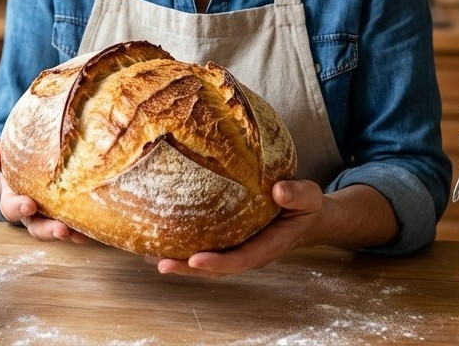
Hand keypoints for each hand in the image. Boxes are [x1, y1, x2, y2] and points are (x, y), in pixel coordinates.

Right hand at [0, 141, 88, 244]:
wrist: (33, 159)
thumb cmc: (16, 157)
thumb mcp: (2, 152)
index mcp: (13, 198)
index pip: (11, 208)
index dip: (19, 208)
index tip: (30, 204)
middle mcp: (33, 212)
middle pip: (37, 227)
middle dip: (48, 230)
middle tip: (61, 229)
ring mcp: (51, 215)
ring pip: (57, 230)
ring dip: (69, 233)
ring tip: (79, 234)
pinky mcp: (69, 214)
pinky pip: (76, 225)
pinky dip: (84, 229)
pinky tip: (93, 229)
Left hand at [150, 180, 324, 277]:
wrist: (304, 215)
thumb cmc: (304, 206)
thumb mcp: (308, 197)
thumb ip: (297, 194)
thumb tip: (278, 189)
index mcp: (267, 246)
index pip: (240, 259)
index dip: (218, 263)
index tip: (196, 259)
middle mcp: (248, 252)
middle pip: (216, 267)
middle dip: (188, 268)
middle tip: (161, 263)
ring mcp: (237, 248)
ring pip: (206, 260)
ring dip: (179, 260)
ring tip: (149, 255)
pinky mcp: (228, 240)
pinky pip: (204, 246)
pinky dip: (182, 246)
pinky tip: (159, 238)